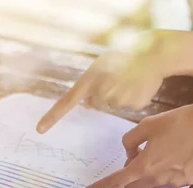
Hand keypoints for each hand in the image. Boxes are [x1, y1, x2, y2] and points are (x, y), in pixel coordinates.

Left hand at [37, 30, 179, 132]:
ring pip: (114, 105)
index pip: (66, 101)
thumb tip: (89, 104)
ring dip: (122, 95)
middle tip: (118, 77)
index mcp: (89, 78)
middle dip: (106, 95)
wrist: (153, 52)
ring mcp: (117, 98)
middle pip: (98, 104)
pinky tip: (139, 84)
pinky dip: (135, 97)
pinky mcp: (134, 104)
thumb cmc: (125, 58)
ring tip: (130, 79)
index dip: (53, 116)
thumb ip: (92, 86)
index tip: (40, 130)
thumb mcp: (103, 67)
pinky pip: (130, 106)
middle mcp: (101, 89)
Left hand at [74, 90, 192, 187]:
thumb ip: (130, 141)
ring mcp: (174, 183)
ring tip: (165, 151)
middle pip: (133, 187)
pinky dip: (168, 171)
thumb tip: (130, 154)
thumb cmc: (176, 122)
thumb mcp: (146, 125)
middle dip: (130, 176)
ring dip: (150, 173)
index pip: (114, 182)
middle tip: (140, 156)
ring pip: (152, 184)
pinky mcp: (189, 181)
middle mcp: (157, 180)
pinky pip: (170, 180)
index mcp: (143, 166)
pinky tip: (180, 154)